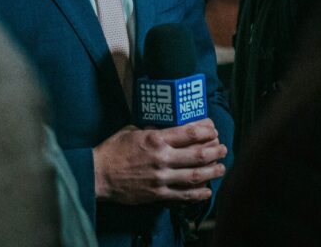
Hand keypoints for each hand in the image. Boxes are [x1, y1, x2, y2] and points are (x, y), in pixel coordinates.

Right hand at [92, 118, 227, 204]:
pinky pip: (183, 195)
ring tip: (221, 168)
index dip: (206, 129)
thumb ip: (152, 129)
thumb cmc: (113, 150)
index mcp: (155, 139)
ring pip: (195, 175)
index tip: (213, 128)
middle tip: (222, 147)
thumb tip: (167, 126)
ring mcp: (161, 178)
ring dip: (212, 171)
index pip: (189, 132)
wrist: (98, 175)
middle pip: (198, 154)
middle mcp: (161, 158)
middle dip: (215, 150)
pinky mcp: (157, 194)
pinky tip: (207, 190)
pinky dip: (198, 193)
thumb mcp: (132, 130)